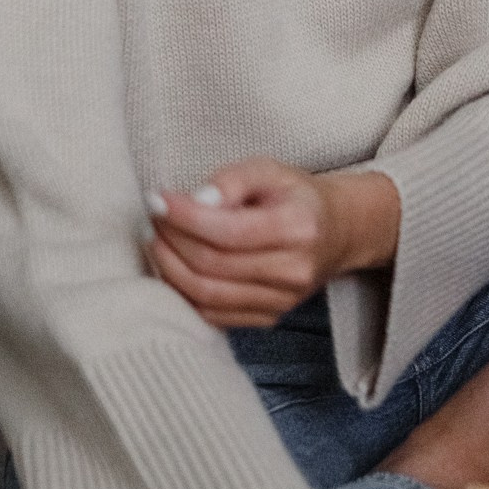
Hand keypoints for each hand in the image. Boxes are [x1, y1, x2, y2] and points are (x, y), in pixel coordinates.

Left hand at [145, 160, 399, 326]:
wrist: (335, 232)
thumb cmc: (295, 197)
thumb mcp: (269, 170)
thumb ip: (232, 179)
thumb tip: (196, 200)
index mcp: (298, 227)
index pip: (228, 231)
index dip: (183, 217)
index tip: (156, 199)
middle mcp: (293, 270)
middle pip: (212, 264)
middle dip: (171, 239)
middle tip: (153, 217)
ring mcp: (282, 300)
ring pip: (207, 294)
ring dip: (170, 267)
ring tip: (158, 239)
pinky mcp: (268, 318)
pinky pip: (212, 314)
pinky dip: (183, 291)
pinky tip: (173, 265)